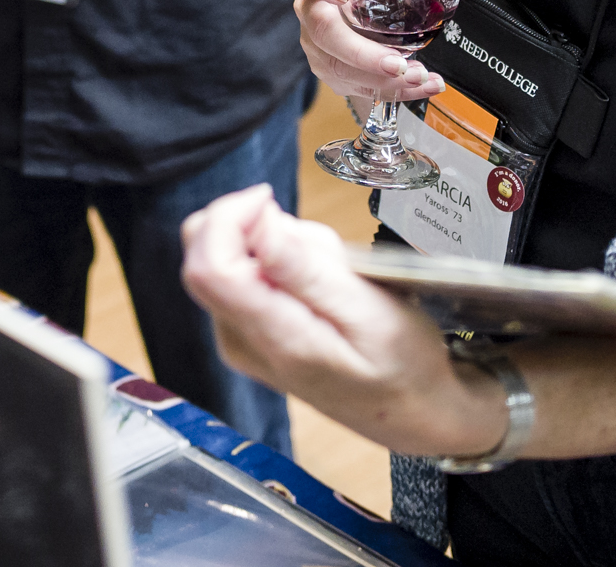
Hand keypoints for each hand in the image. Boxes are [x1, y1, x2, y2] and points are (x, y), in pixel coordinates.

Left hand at [180, 185, 500, 455]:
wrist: (410, 414)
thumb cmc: (402, 366)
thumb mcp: (370, 312)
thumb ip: (308, 270)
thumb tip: (259, 224)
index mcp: (270, 336)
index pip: (207, 265)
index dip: (228, 217)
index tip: (270, 201)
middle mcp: (240, 339)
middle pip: (204, 252)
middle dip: (253, 223)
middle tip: (311, 242)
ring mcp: (239, 338)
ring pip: (227, 255)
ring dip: (273, 242)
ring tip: (331, 273)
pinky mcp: (247, 332)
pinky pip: (242, 273)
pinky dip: (276, 260)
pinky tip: (318, 283)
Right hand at [291, 0, 479, 107]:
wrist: (368, 8)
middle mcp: (310, 8)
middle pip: (323, 30)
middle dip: (361, 52)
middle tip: (396, 62)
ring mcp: (316, 44)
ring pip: (338, 66)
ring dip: (380, 79)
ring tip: (419, 77)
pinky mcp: (330, 71)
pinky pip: (355, 86)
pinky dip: (390, 91)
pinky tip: (419, 87)